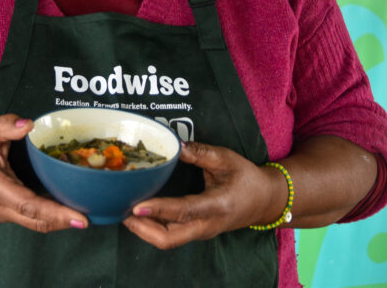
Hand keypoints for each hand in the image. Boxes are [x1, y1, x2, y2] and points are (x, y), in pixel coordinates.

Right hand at [0, 114, 88, 232]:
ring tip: (83, 215)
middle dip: (63, 221)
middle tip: (88, 220)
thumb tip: (29, 124)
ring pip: (35, 223)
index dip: (55, 212)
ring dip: (58, 221)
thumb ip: (7, 125)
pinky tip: (68, 210)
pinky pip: (32, 218)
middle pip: (36, 220)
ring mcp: (2, 213)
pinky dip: (51, 216)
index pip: (28, 204)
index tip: (79, 218)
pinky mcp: (7, 213)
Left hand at [122, 141, 283, 249]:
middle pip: (169, 239)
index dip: (159, 209)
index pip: (184, 211)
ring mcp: (200, 232)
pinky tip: (138, 214)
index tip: (136, 206)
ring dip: (144, 229)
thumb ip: (200, 153)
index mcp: (217, 206)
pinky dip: (151, 227)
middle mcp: (207, 225)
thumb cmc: (247, 178)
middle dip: (142, 229)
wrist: (264, 201)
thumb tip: (175, 145)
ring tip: (123, 211)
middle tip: (122, 210)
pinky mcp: (195, 232)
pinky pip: (170, 236)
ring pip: (167, 240)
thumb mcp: (227, 159)